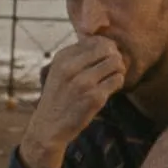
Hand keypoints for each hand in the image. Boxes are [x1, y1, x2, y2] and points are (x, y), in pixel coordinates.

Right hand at [20, 37, 125, 167]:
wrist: (48, 127)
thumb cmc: (60, 97)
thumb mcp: (60, 71)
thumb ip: (79, 56)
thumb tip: (108, 43)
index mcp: (62, 57)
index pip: (96, 40)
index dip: (106, 48)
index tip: (104, 60)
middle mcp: (71, 68)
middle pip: (109, 49)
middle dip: (115, 57)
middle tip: (112, 69)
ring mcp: (83, 83)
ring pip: (116, 63)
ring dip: (119, 70)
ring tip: (111, 79)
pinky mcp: (94, 97)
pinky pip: (118, 80)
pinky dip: (118, 83)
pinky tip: (109, 89)